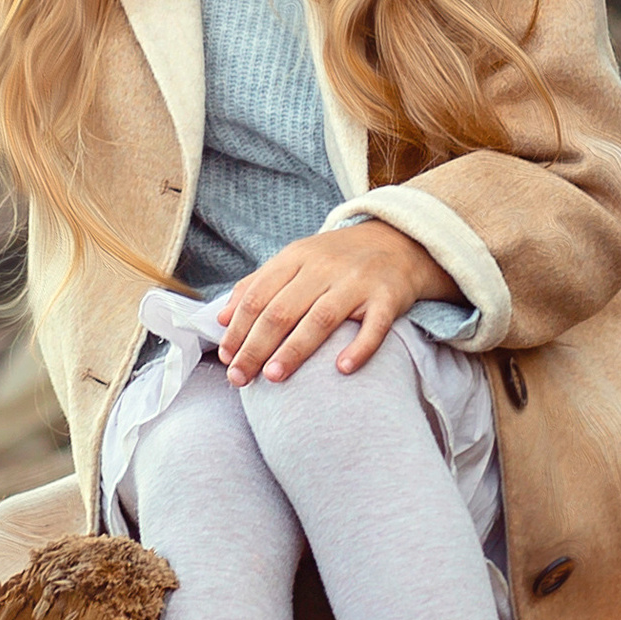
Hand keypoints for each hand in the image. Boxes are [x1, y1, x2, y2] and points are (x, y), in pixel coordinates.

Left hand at [215, 222, 454, 383]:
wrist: (398, 242)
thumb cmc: (337, 260)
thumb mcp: (295, 261)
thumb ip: (257, 285)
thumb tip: (222, 319)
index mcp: (295, 258)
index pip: (257, 296)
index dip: (238, 329)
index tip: (226, 358)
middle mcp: (323, 267)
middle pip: (282, 311)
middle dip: (256, 347)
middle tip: (240, 378)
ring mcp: (357, 281)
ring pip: (320, 318)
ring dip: (295, 350)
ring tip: (274, 378)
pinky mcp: (388, 297)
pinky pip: (374, 325)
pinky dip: (359, 347)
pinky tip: (342, 369)